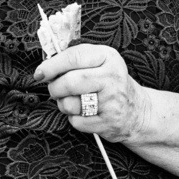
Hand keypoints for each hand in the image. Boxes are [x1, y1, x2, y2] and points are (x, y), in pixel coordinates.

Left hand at [34, 43, 148, 142]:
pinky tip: (85, 113)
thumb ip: (74, 60)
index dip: (51, 66)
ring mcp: (112, 101)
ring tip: (74, 101)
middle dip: (55, 88)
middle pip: (70, 82)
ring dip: (64, 105)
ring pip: (70, 104)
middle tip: (55, 90)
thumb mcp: (99, 62)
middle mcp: (113, 77)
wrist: (138, 111)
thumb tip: (44, 68)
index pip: (74, 57)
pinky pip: (76, 121)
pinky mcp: (109, 122)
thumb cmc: (109, 84)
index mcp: (108, 57)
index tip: (40, 73)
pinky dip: (75, 119)